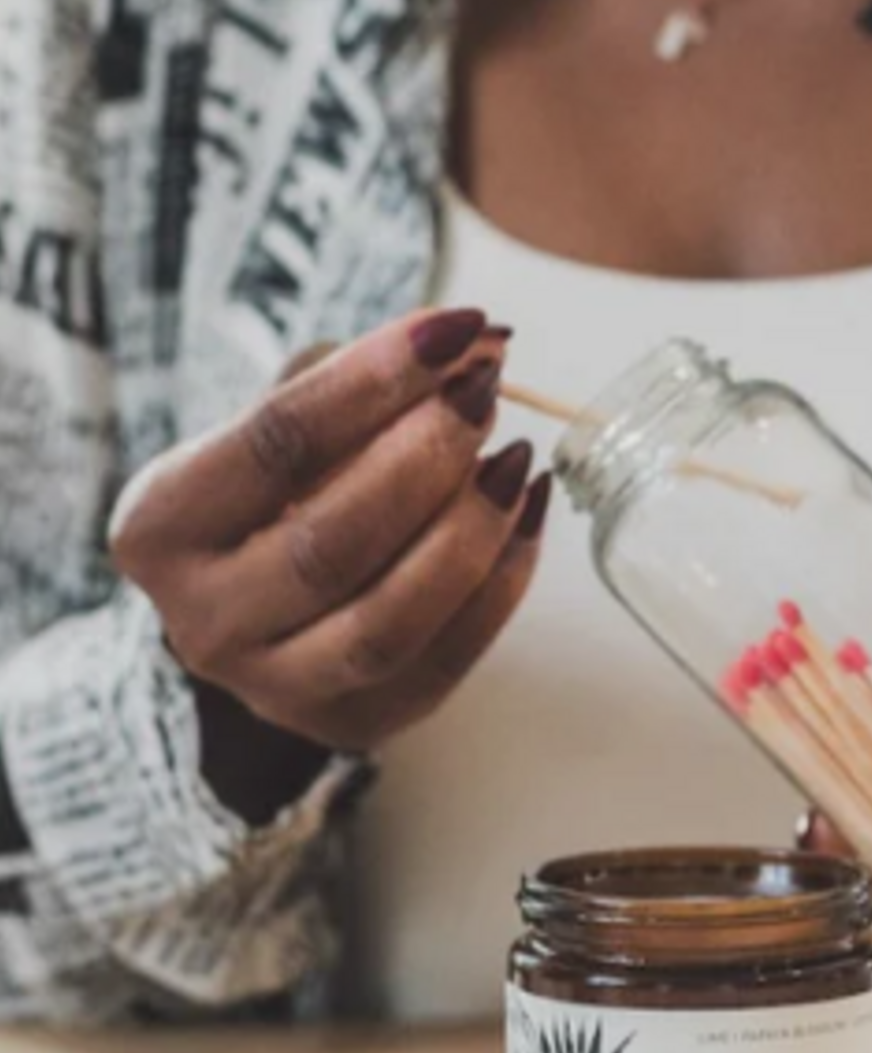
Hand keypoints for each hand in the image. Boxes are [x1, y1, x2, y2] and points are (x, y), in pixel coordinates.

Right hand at [110, 308, 549, 758]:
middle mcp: (204, 622)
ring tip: (515, 460)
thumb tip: (484, 342)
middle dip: (427, 459)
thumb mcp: (281, 422)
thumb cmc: (272, 492)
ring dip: (469, 531)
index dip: (375, 382)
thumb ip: (362, 376)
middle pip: (330, 545)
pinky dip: (502, 584)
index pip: (276, 446)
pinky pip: (444, 661)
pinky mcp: (353, 723)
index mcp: (161, 527)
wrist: (252, 608)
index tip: (456, 330)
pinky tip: (528, 515)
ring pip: (387, 621)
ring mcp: (276, 688)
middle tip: (487, 395)